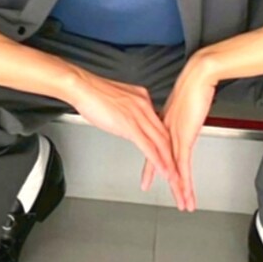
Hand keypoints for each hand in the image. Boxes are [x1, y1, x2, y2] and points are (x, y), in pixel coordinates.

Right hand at [69, 68, 178, 187]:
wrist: (82, 86)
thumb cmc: (93, 93)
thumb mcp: (117, 100)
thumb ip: (127, 110)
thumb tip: (128, 121)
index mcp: (142, 98)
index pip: (160, 123)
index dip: (168, 139)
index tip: (172, 151)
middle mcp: (144, 105)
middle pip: (165, 134)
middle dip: (174, 154)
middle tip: (180, 168)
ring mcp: (138, 115)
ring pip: (160, 142)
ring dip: (169, 162)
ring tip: (175, 175)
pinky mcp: (129, 125)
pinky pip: (148, 146)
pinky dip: (158, 161)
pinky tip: (162, 170)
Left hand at [140, 56, 217, 211]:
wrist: (198, 76)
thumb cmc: (194, 83)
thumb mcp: (183, 100)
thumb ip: (179, 111)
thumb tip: (180, 114)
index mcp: (163, 119)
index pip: (152, 141)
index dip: (148, 154)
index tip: (144, 164)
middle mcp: (165, 129)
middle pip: (158, 155)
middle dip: (152, 172)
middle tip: (145, 186)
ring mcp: (174, 134)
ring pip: (171, 165)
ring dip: (176, 186)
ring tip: (180, 201)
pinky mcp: (184, 136)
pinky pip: (181, 162)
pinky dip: (182, 178)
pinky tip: (183, 188)